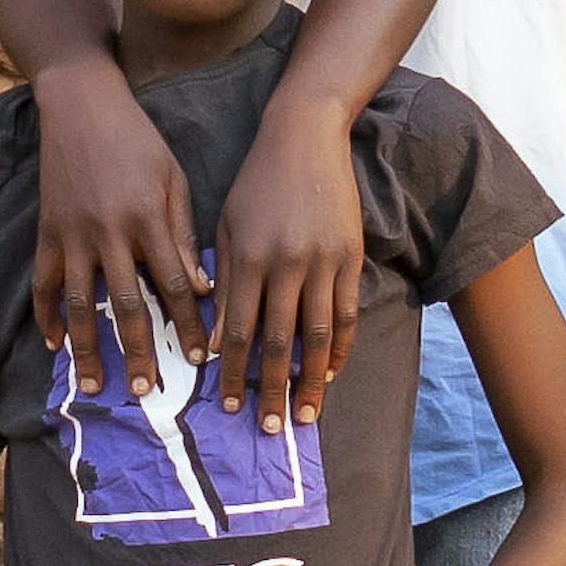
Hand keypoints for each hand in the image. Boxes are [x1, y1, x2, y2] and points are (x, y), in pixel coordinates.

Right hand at [25, 59, 205, 408]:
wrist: (80, 104)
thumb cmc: (137, 138)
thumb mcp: (173, 178)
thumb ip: (183, 233)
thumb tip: (201, 289)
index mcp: (148, 217)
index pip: (175, 285)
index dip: (189, 324)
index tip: (200, 358)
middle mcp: (110, 231)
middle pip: (128, 305)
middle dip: (139, 352)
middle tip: (146, 392)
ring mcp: (72, 234)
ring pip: (82, 304)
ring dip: (88, 348)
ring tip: (93, 384)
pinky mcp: (46, 231)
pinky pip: (43, 283)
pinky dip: (47, 316)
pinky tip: (55, 343)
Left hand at [213, 98, 371, 427]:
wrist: (304, 138)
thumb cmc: (255, 183)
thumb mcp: (226, 227)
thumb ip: (222, 282)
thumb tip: (215, 340)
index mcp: (249, 257)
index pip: (238, 329)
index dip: (234, 371)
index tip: (229, 404)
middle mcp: (287, 264)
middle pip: (277, 341)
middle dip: (271, 389)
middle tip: (267, 428)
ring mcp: (323, 261)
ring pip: (317, 335)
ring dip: (310, 381)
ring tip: (305, 414)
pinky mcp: (350, 256)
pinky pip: (346, 312)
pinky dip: (339, 347)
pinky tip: (330, 372)